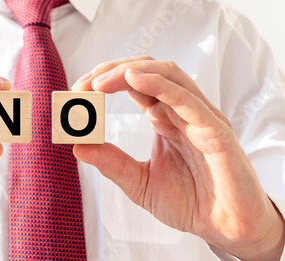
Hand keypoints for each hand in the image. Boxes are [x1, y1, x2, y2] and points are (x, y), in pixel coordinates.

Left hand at [72, 56, 284, 260]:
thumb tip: (77, 145)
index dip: (105, 80)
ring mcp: (200, 117)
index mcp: (165, 119)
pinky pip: (189, 100)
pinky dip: (160, 85)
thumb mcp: (139, 182)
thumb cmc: (190, 203)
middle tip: (83, 84)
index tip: (78, 89)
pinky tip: (134, 79)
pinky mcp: (216, 132)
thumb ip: (112, 163)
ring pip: (169, 74)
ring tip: (99, 82)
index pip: (135, 84)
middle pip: (148, 71)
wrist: (224, 228)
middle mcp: (182, 111)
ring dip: (130, 71)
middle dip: (112, 70)